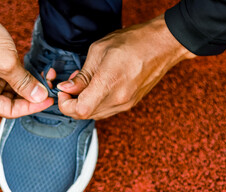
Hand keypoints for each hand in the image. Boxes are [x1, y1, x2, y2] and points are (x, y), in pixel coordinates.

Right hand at [0, 0, 52, 117]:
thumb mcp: (7, 65)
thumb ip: (25, 83)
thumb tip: (39, 96)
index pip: (10, 111)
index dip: (31, 107)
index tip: (47, 101)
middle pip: (10, 101)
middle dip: (29, 95)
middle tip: (47, 89)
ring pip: (10, 88)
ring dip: (26, 84)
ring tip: (42, 79)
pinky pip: (7, 77)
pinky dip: (20, 75)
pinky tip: (32, 72)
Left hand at [56, 15, 195, 119]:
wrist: (162, 45)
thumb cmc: (134, 42)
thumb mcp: (99, 51)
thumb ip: (82, 75)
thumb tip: (67, 87)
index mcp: (109, 84)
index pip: (80, 110)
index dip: (65, 104)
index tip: (63, 92)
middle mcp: (118, 100)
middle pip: (85, 115)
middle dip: (71, 103)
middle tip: (71, 86)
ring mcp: (126, 104)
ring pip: (95, 114)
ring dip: (83, 104)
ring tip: (84, 84)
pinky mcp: (130, 104)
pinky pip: (105, 110)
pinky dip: (95, 103)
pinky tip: (96, 89)